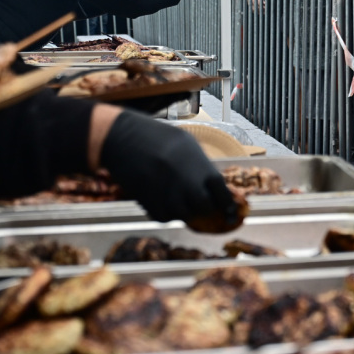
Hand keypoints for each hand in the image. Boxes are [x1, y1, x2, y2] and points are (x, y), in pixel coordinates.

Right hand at [99, 111, 238, 224]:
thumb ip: (201, 165)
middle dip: (205, 208)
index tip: (230, 212)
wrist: (124, 139)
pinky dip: (166, 212)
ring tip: (176, 196)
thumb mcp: (186, 144)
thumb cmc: (156, 136)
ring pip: (185, 215)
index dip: (227, 204)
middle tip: (201, 204)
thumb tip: (213, 186)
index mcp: (200, 166)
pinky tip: (160, 196)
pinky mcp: (151, 204)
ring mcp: (169, 196)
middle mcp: (187, 184)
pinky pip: (165, 217)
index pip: (222, 193)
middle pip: (205, 208)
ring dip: (184, 210)